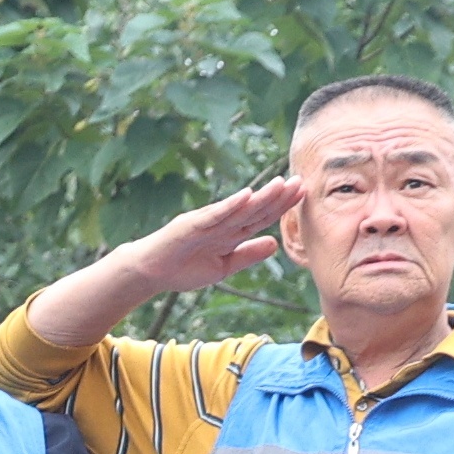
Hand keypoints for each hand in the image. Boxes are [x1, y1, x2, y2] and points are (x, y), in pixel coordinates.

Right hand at [118, 175, 304, 293]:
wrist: (150, 272)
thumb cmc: (183, 268)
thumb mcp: (223, 267)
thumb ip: (248, 255)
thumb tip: (275, 244)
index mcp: (230, 233)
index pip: (261, 217)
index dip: (282, 206)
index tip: (303, 193)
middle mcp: (221, 223)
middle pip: (255, 209)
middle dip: (278, 196)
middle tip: (300, 181)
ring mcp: (206, 222)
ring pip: (239, 208)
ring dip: (260, 196)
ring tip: (280, 184)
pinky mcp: (190, 225)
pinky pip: (214, 215)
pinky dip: (230, 206)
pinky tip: (246, 196)